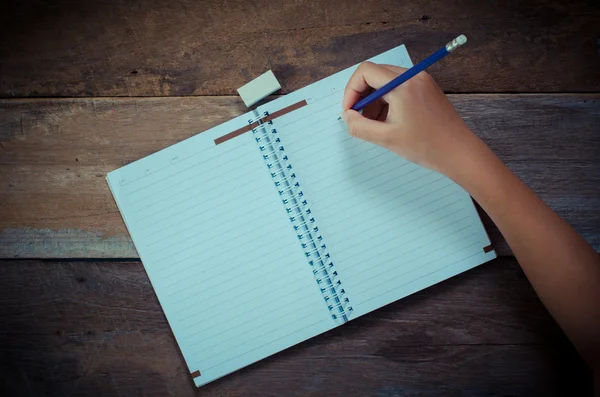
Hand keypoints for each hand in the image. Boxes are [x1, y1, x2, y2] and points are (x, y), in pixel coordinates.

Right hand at [342, 61, 483, 175]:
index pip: (365, 72)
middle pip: (375, 74)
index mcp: (402, 84)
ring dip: (374, 100)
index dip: (351, 91)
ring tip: (375, 124)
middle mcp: (413, 76)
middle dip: (362, 96)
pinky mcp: (427, 89)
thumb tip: (348, 116)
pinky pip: (399, 88)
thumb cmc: (426, 146)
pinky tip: (389, 122)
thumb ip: (360, 126)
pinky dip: (388, 101)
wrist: (459, 153)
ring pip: (386, 82)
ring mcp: (422, 81)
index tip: (350, 112)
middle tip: (359, 119)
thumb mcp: (386, 138)